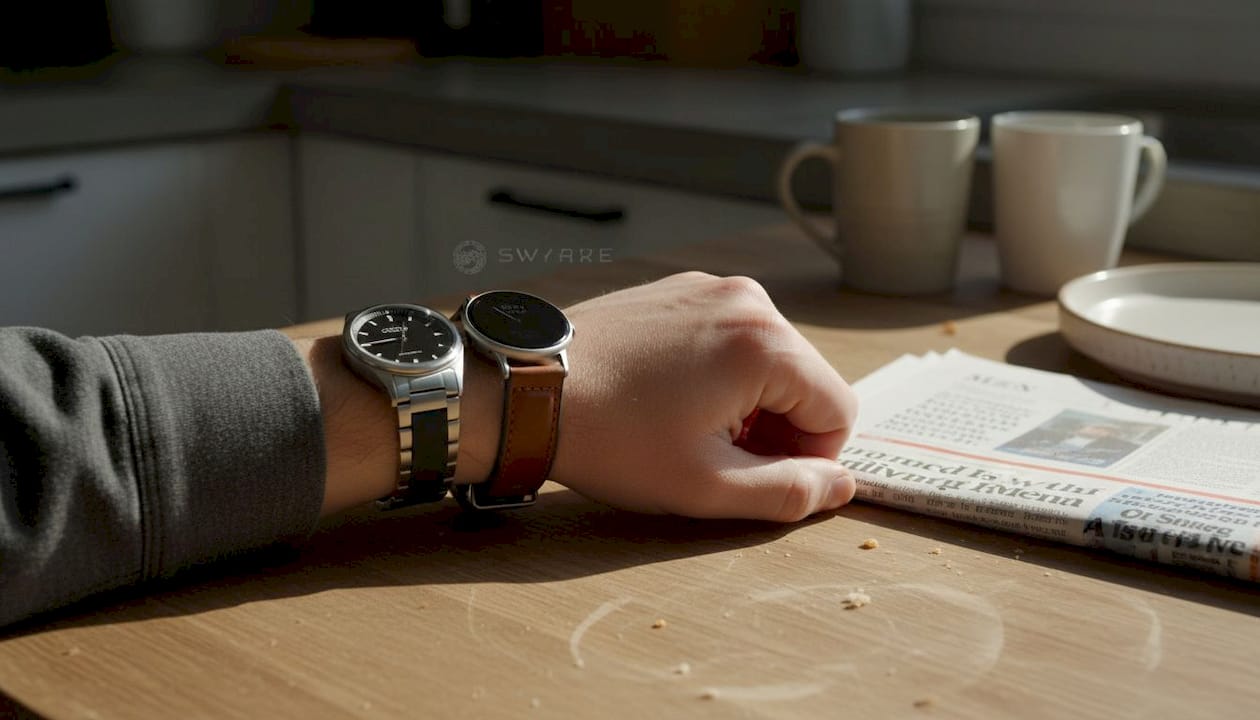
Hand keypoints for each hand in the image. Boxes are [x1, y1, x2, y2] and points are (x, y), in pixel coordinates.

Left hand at [550, 272, 857, 520]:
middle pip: (805, 379)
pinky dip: (718, 373)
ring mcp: (709, 287)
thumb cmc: (612, 438)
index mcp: (766, 343)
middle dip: (778, 428)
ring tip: (689, 430)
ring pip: (767, 358)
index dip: (810, 458)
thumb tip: (839, 485)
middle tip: (719, 459)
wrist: (526, 390)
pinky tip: (670, 400)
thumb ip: (788, 492)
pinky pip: (728, 336)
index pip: (837, 410)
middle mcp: (747, 300)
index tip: (757, 476)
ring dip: (748, 402)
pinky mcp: (678, 288)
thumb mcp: (706, 485)